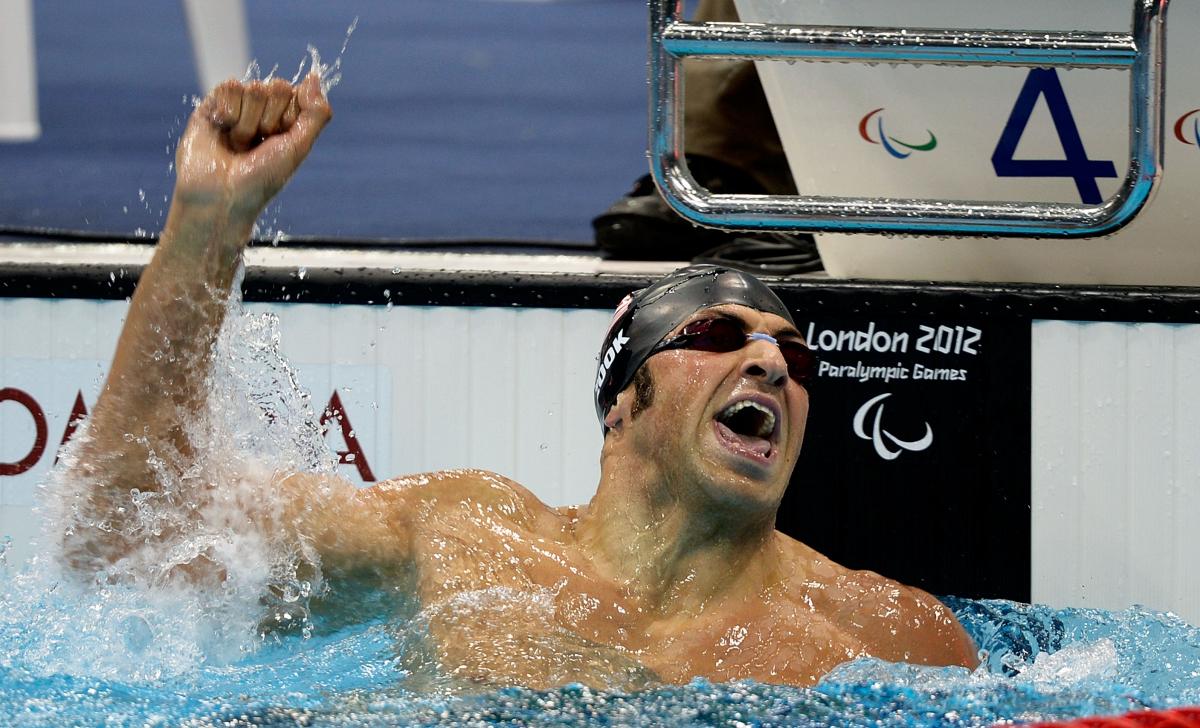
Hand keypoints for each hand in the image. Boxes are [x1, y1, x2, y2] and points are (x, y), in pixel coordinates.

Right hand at [173, 73, 331, 222]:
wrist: (220, 197)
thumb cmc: (261, 179)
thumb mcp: (298, 148)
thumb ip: (315, 113)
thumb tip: (314, 76)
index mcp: (286, 122)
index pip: (298, 94)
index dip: (291, 117)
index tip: (280, 141)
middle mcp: (263, 112)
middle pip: (278, 86)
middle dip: (270, 119)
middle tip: (258, 145)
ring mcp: (238, 108)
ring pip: (254, 87)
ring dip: (248, 122)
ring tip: (238, 145)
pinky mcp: (212, 105)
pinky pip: (229, 86)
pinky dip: (229, 112)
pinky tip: (222, 131)